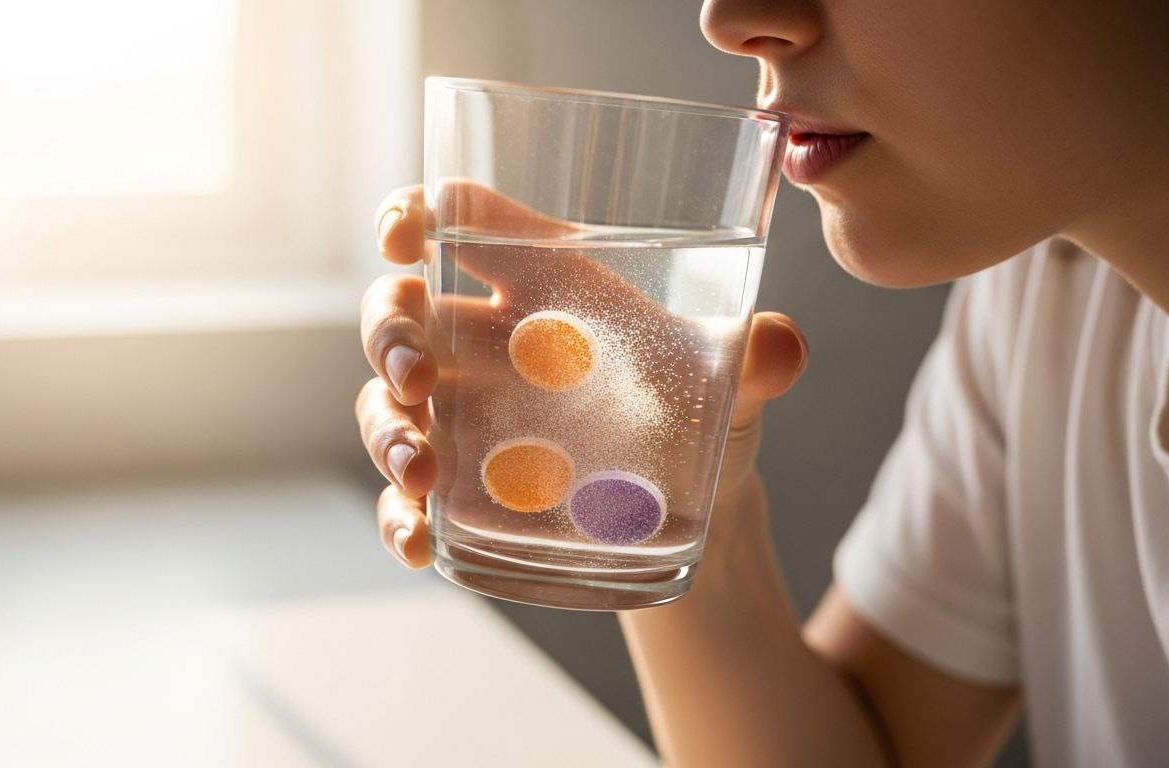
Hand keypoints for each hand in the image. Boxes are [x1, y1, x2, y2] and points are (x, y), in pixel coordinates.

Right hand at [357, 183, 807, 567]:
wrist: (694, 513)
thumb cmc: (695, 415)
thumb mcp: (729, 383)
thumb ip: (754, 359)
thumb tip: (783, 346)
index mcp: (541, 284)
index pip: (458, 221)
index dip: (414, 214)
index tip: (404, 236)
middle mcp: (486, 342)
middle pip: (398, 309)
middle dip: (389, 334)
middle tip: (419, 380)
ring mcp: (462, 416)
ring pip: (385, 402)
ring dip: (387, 433)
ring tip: (422, 476)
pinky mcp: (459, 489)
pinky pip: (402, 497)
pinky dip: (396, 517)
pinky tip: (417, 541)